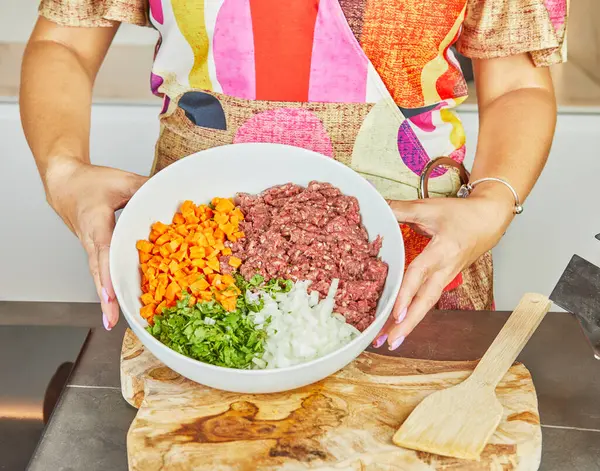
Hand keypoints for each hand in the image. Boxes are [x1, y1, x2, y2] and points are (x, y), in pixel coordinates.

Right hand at [45, 157, 146, 329]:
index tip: (110, 295)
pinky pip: (101, 272)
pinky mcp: (94, 251)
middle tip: (111, 320)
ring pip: (98, 276)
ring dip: (105, 298)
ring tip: (111, 321)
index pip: (103, 251)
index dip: (108, 274)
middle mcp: (91, 241)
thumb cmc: (89, 184)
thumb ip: (143, 187)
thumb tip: (165, 192)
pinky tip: (113, 304)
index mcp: (96, 224)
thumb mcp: (120, 180)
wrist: (64, 184)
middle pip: (98, 273)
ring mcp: (90, 248)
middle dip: (105, 298)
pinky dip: (107, 288)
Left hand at [373, 188, 513, 349]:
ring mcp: (445, 278)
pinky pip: (427, 301)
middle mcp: (445, 270)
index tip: (395, 314)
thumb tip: (377, 208)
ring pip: (426, 305)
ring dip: (408, 325)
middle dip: (407, 324)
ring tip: (389, 341)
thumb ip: (400, 209)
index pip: (420, 275)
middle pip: (425, 301)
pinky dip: (413, 314)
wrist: (488, 220)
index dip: (406, 294)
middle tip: (389, 341)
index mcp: (442, 251)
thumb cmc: (460, 215)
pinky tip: (398, 326)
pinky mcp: (444, 281)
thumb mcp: (429, 208)